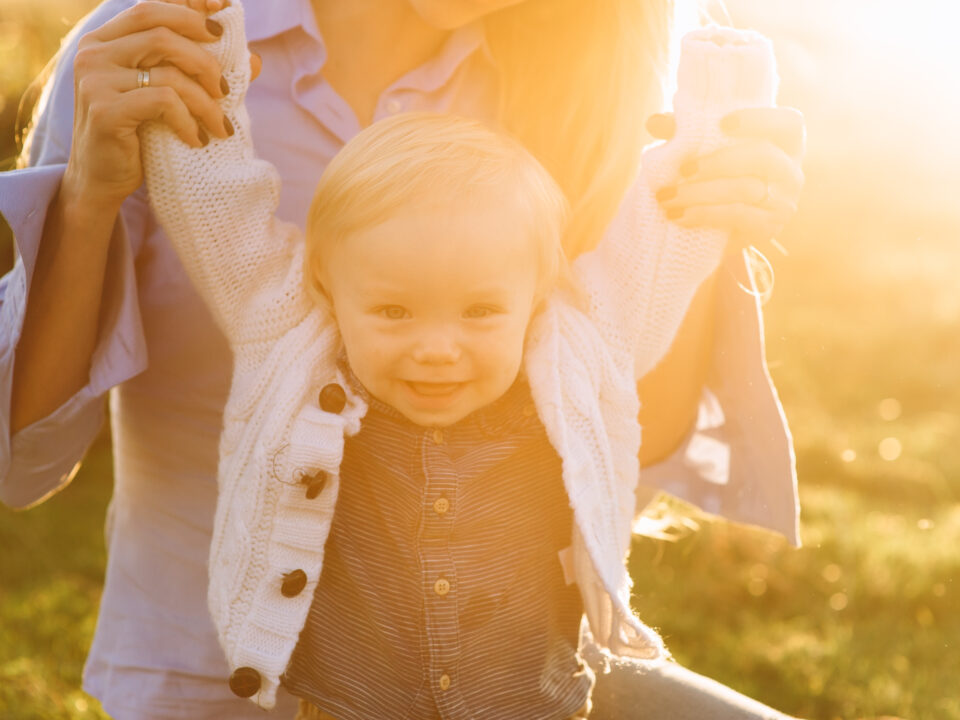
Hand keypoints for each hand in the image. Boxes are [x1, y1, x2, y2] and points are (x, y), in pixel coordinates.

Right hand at [64, 0, 258, 211]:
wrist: (103, 180)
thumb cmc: (139, 136)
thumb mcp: (171, 99)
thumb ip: (202, 74)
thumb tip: (256, 59)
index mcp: (107, 40)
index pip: (151, 8)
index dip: (189, 6)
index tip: (225, 12)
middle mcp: (94, 52)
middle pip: (162, 31)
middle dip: (205, 58)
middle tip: (228, 89)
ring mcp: (95, 79)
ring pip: (168, 72)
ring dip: (205, 101)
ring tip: (221, 126)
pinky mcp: (105, 109)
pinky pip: (163, 102)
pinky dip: (188, 121)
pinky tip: (197, 140)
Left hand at [646, 107, 805, 250]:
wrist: (722, 231)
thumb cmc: (716, 178)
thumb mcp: (703, 151)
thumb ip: (683, 132)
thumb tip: (654, 121)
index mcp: (785, 143)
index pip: (790, 124)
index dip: (760, 120)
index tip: (723, 124)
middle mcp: (791, 170)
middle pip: (762, 157)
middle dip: (717, 163)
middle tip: (681, 170)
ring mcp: (784, 201)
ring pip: (746, 189)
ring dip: (699, 193)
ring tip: (667, 198)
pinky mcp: (770, 227)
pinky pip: (738, 216)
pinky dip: (704, 214)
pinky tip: (679, 216)